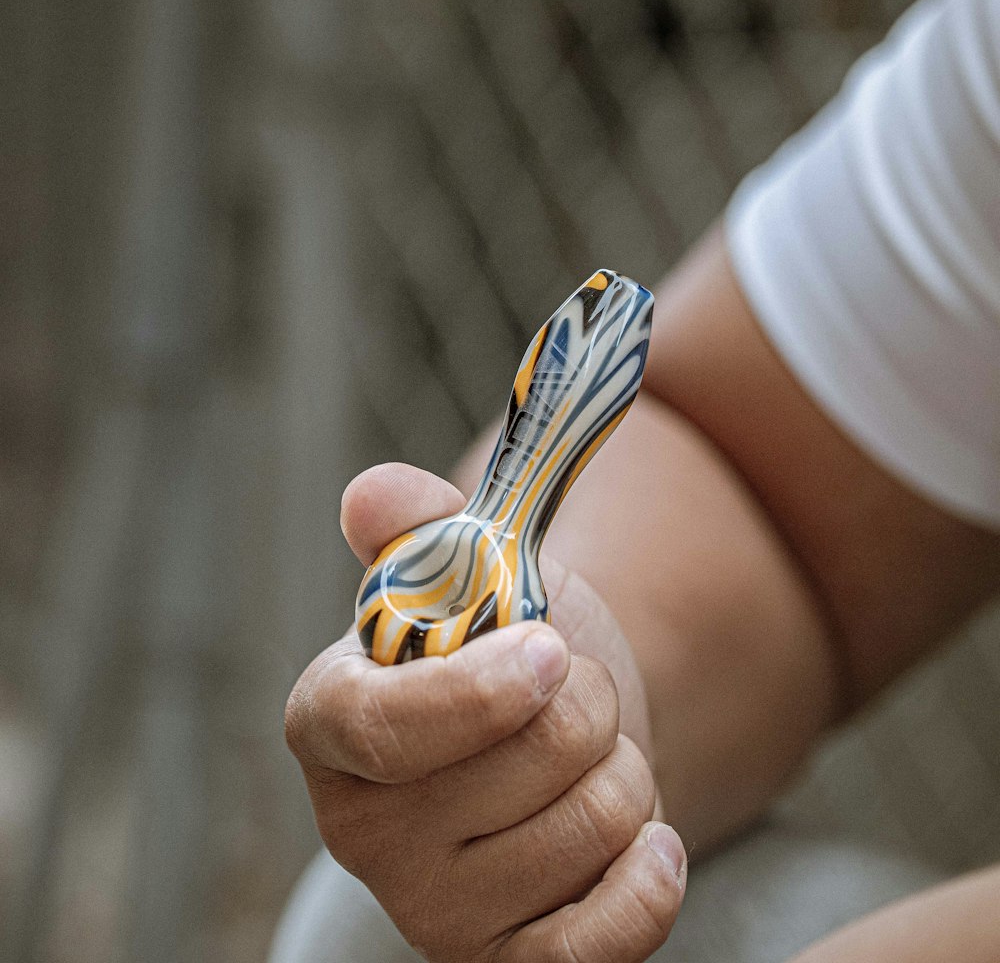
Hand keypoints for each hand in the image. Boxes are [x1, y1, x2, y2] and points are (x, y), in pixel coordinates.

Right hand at [285, 463, 686, 962]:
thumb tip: (372, 495)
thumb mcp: (468, 569)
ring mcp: (429, 909)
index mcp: (333, 722)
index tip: (553, 651)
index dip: (483, 691)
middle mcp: (360, 829)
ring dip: (623, 769)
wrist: (556, 727)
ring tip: (592, 753)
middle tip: (575, 689)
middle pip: (526, 764)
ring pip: (587, 831)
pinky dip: (650, 874)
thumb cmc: (505, 641)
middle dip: (588, 702)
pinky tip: (647, 836)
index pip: (388, 728)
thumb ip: (420, 527)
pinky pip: (601, 946)